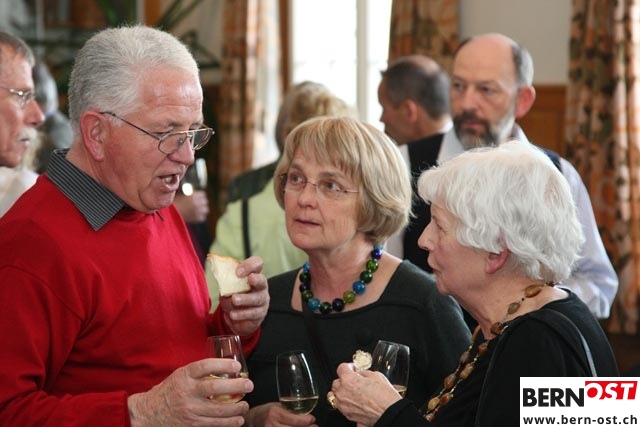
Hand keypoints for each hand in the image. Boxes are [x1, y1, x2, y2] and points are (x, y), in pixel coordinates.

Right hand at [128, 358, 252, 426]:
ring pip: (218, 410)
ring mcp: (189, 410)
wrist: (149, 413)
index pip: (205, 366)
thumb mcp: (180, 375)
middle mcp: (186, 392)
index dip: (223, 365)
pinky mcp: (192, 425)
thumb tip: (225, 368)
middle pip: (215, 388)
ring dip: (236, 408)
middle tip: (249, 385)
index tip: (236, 366)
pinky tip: (238, 419)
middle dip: (236, 386)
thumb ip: (198, 373)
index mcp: (184, 376)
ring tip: (245, 405)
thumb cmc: (169, 391)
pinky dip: (229, 422)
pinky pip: (214, 424)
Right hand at [174, 191, 209, 222]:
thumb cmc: (173, 205)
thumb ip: (190, 196)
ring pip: (205, 210)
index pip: (203, 194)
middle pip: (205, 201)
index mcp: (193, 196)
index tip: (198, 198)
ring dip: (202, 210)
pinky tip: (194, 216)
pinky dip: (199, 217)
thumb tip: (195, 196)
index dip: (200, 196)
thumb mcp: (181, 197)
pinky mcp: (197, 218)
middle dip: (202, 203)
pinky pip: (202, 217)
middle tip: (198, 205)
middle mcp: (197, 203)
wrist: (169, 215)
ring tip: (196, 211)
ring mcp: (198, 211)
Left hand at [219, 256, 269, 335]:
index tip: (237, 272)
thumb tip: (218, 273)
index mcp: (253, 274)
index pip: (257, 263)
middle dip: (256, 280)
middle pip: (262, 281)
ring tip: (234, 301)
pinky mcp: (259, 314)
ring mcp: (262, 301)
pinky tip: (233, 315)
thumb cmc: (233, 294)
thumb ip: (226, 279)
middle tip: (249, 279)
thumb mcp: (228, 285)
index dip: (249, 265)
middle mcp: (260, 286)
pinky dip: (242, 315)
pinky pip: (253, 315)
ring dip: (245, 300)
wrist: (235, 314)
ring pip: (257, 299)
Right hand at [244, 402, 316, 426]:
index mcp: (275, 414)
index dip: (307, 420)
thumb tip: (307, 412)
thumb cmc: (267, 411)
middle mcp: (272, 425)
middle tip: (315, 426)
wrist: (253, 420)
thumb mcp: (278, 406)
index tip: (312, 419)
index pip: (295, 419)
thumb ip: (290, 410)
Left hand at [329, 363, 401, 426]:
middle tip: (354, 379)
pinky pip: (340, 405)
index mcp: (349, 380)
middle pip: (336, 382)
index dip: (349, 366)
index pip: (341, 368)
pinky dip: (344, 402)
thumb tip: (360, 373)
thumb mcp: (376, 376)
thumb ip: (364, 373)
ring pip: (335, 395)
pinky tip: (354, 400)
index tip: (353, 368)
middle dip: (344, 379)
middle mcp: (343, 392)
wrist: (390, 414)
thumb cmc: (385, 397)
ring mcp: (343, 405)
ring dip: (342, 391)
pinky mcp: (347, 414)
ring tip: (352, 391)